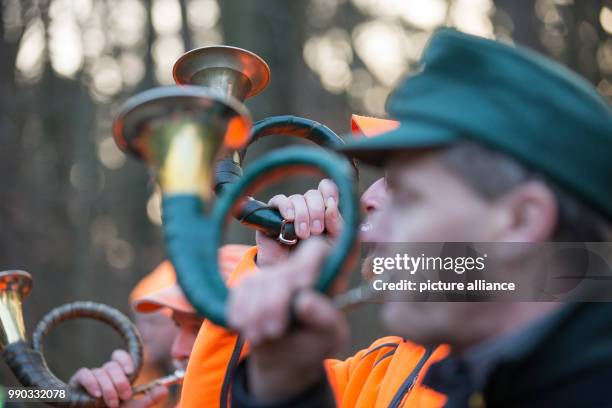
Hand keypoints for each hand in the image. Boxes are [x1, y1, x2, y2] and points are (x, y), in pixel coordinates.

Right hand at [69, 349, 167, 407]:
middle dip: (120, 381)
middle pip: (112, 365)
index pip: (119, 356)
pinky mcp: (77, 382)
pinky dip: (91, 383)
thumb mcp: (133, 407)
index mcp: (117, 375)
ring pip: (101, 371)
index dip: (125, 360)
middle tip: (125, 396)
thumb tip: (164, 389)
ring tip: (112, 403)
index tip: (130, 372)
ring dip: (108, 388)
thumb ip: (148, 399)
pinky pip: (85, 374)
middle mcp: (104, 373)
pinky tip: (96, 394)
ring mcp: (91, 377)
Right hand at [229, 239, 348, 401]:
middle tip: (274, 331)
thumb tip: (304, 301)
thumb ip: (323, 318)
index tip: (304, 284)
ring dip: (255, 312)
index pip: (317, 250)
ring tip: (261, 336)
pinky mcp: (251, 285)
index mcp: (325, 277)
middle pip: (282, 273)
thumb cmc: (314, 344)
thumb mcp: (329, 338)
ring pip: (256, 282)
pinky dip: (240, 312)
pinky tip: (246, 328)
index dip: (309, 261)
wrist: (286, 358)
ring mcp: (272, 276)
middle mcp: (298, 270)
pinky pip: (240, 291)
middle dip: (274, 303)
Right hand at [255, 179, 342, 266]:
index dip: (330, 191)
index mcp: (326, 213)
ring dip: (302, 214)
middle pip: (313, 194)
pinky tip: (289, 218)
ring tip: (302, 235)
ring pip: (297, 198)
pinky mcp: (272, 218)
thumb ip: (340, 227)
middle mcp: (308, 210)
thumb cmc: (318, 264)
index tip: (332, 203)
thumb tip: (332, 206)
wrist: (293, 279)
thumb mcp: (337, 247)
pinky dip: (285, 206)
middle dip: (317, 211)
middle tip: (316, 231)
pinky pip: (278, 200)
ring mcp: (290, 213)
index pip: (328, 189)